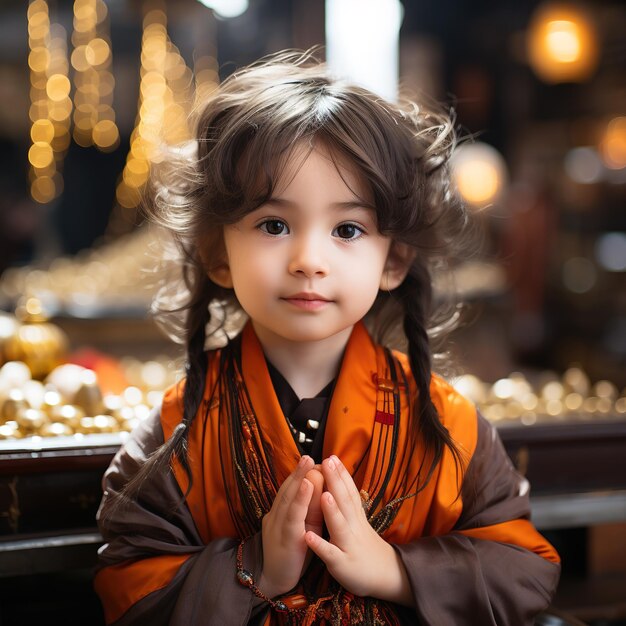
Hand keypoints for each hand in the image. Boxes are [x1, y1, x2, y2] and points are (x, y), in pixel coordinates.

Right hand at [259, 455, 316, 597]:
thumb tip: (320, 487)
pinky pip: (293, 516)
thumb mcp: (301, 527)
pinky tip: (306, 486)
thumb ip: (308, 509)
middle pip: (287, 489)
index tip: (310, 460)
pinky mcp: (285, 538)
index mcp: (280, 514)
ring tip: (308, 462)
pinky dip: (300, 499)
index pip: (289, 490)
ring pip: (288, 498)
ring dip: (298, 478)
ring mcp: (278, 526)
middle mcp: (276, 516)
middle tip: (308, 454)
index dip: (298, 474)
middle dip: (298, 470)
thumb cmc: (291, 554)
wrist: (274, 582)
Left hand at [304, 455, 410, 602]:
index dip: (342, 474)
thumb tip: (339, 478)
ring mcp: (348, 544)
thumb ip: (348, 502)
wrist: (385, 576)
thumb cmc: (364, 544)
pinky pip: (330, 554)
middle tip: (327, 461)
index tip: (332, 456)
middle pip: (345, 501)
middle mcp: (354, 526)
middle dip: (335, 481)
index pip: (349, 491)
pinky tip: (308, 536)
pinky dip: (320, 545)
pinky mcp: (342, 564)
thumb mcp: (358, 520)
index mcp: (355, 516)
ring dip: (331, 510)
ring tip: (323, 494)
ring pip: (339, 526)